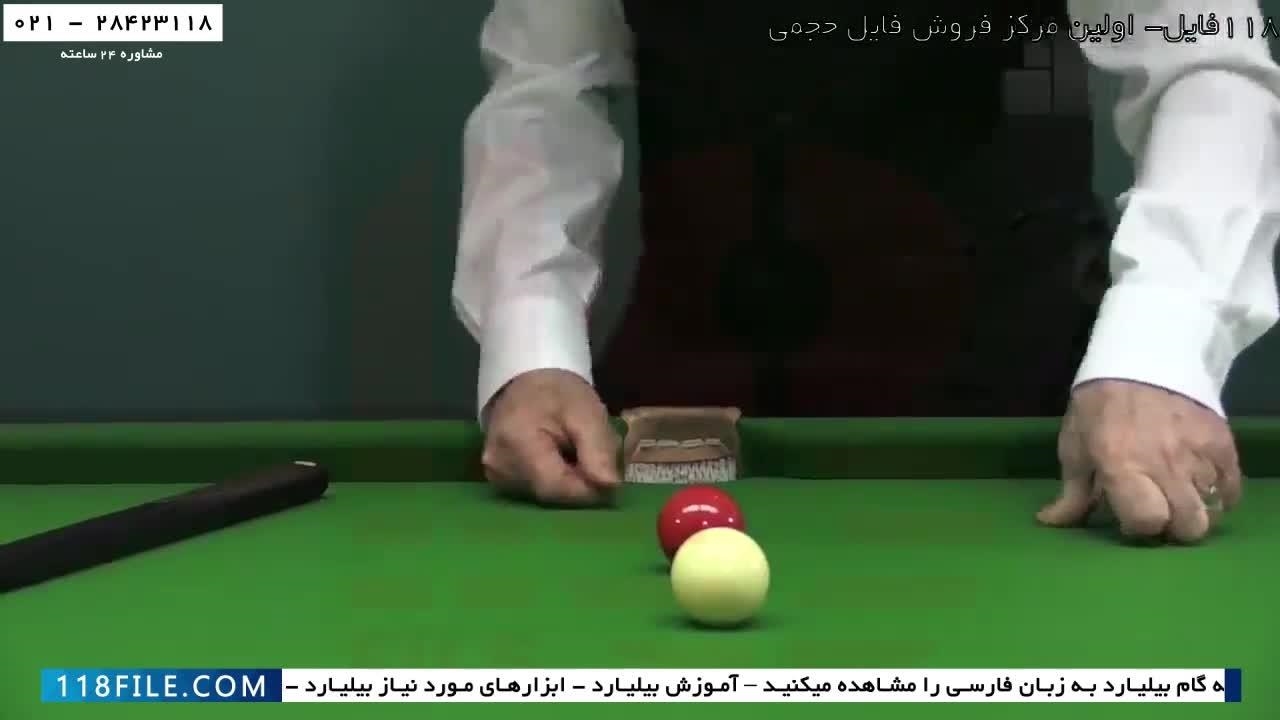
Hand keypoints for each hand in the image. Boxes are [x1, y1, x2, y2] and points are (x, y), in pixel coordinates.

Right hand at [482, 369, 619, 505]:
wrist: (527, 384)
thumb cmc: (558, 394)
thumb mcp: (587, 412)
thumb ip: (599, 449)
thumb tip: (609, 486)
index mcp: (516, 442)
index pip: (557, 486)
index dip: (588, 489)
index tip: (609, 479)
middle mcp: (497, 465)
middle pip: (551, 493)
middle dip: (580, 485)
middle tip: (596, 462)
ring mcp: (494, 475)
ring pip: (544, 497)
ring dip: (568, 485)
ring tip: (576, 457)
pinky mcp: (497, 480)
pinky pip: (533, 492)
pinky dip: (553, 483)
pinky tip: (559, 463)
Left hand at [1037, 379, 1241, 542]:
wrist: (1139, 359)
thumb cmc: (1098, 408)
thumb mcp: (1075, 447)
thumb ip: (1072, 492)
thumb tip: (1051, 523)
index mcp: (1122, 467)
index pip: (1147, 521)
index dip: (1139, 528)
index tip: (1131, 519)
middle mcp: (1165, 464)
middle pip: (1189, 525)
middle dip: (1173, 529)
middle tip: (1160, 514)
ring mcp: (1198, 453)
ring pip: (1212, 508)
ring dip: (1195, 510)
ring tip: (1178, 498)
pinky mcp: (1221, 442)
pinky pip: (1232, 486)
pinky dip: (1221, 494)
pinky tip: (1201, 487)